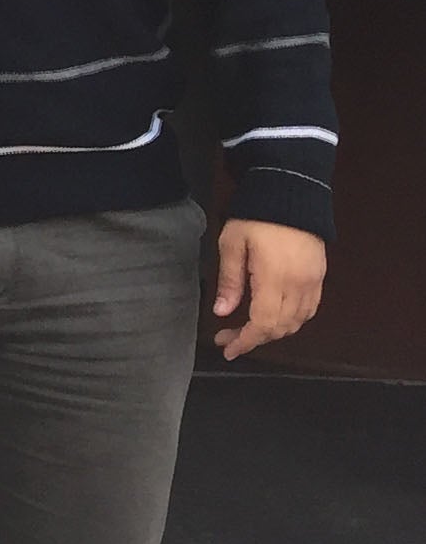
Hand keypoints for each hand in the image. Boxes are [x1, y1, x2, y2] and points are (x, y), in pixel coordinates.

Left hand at [212, 218, 326, 359]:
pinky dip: (291, 320)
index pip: (263, 323)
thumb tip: (222, 312)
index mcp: (274, 278)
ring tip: (247, 330)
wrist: (292, 195)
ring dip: (273, 332)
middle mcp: (299, 285)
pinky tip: (273, 317)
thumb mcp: (232, 244)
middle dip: (254, 338)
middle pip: (280, 327)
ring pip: (297, 322)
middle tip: (228, 337)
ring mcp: (313, 281)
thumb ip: (229, 280)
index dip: (246, 341)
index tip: (227, 349)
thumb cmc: (255, 217)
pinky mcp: (320, 276)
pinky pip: (309, 309)